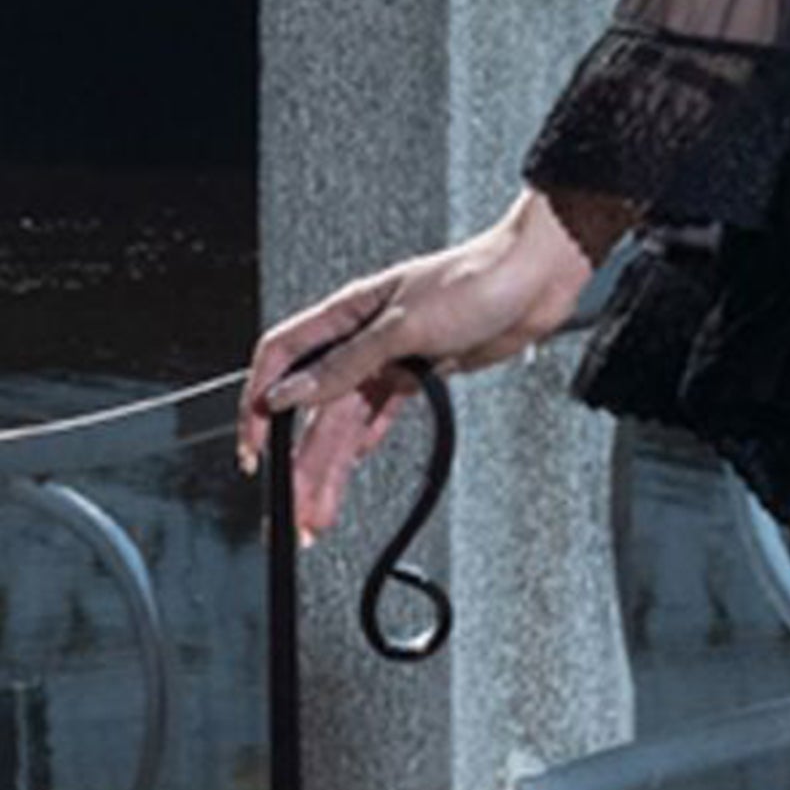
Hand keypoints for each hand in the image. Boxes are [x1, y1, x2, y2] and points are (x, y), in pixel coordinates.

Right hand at [236, 201, 586, 542]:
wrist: (535, 278)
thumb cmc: (476, 278)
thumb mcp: (402, 326)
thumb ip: (345, 364)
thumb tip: (291, 392)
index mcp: (345, 313)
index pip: (281, 358)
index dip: (260, 402)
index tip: (254, 448)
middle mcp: (362, 336)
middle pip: (314, 406)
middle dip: (300, 459)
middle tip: (293, 506)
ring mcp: (391, 357)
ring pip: (347, 420)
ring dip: (332, 465)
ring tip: (320, 510)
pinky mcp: (422, 372)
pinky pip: (381, 414)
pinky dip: (366, 442)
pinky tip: (354, 465)